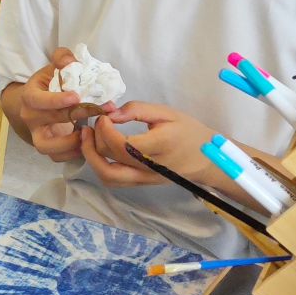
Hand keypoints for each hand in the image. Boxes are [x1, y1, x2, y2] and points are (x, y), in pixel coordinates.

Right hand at [17, 48, 113, 163]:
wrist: (38, 104)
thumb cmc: (50, 83)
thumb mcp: (55, 67)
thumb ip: (63, 58)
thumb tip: (69, 60)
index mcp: (30, 96)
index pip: (37, 100)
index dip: (55, 100)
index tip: (76, 97)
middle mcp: (30, 118)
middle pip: (50, 120)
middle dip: (78, 115)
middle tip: (101, 110)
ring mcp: (37, 135)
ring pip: (47, 147)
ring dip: (70, 142)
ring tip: (90, 132)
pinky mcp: (47, 148)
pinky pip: (57, 157)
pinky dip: (73, 153)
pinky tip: (88, 142)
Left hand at [78, 102, 221, 189]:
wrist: (207, 158)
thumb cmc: (189, 131)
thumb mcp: (167, 113)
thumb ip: (137, 110)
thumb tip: (110, 114)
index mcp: (160, 146)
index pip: (123, 145)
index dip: (105, 130)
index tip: (104, 116)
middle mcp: (150, 167)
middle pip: (110, 162)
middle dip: (94, 142)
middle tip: (93, 124)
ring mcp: (144, 179)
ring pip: (108, 177)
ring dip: (92, 158)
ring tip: (88, 138)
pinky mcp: (141, 183)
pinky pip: (114, 180)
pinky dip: (100, 166)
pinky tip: (99, 150)